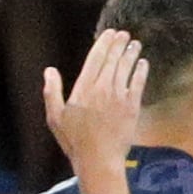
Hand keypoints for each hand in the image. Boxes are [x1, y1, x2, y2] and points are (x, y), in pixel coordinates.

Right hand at [45, 27, 148, 171]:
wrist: (99, 160)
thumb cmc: (75, 141)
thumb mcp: (55, 117)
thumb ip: (52, 91)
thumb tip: (49, 70)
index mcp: (83, 88)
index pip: (95, 58)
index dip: (104, 43)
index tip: (110, 33)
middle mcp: (102, 88)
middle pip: (113, 60)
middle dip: (119, 44)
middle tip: (124, 34)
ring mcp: (119, 97)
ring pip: (126, 68)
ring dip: (131, 54)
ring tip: (135, 44)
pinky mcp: (132, 107)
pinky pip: (138, 83)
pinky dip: (141, 71)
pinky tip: (143, 63)